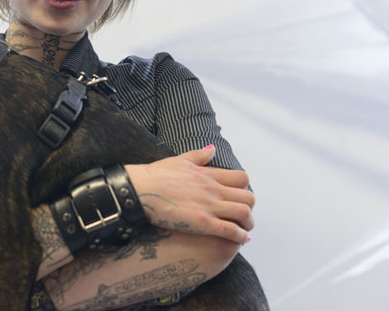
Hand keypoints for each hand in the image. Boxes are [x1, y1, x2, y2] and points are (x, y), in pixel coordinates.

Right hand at [126, 145, 254, 243]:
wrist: (139, 190)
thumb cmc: (155, 175)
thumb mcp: (178, 160)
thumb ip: (198, 156)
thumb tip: (212, 148)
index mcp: (208, 174)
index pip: (241, 178)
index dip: (244, 189)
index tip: (237, 197)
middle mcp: (213, 189)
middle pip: (248, 197)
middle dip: (249, 207)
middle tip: (241, 215)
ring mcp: (209, 206)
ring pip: (244, 213)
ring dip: (248, 223)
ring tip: (243, 230)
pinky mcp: (202, 223)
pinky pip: (231, 230)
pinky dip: (240, 236)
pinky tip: (239, 240)